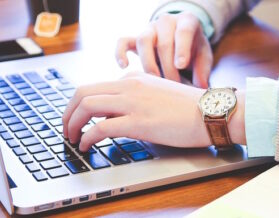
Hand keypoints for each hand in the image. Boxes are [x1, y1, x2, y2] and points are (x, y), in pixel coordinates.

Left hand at [62, 72, 245, 151]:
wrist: (212, 112)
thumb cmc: (191, 108)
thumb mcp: (159, 94)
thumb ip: (138, 98)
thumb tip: (117, 114)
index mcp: (135, 79)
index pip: (96, 87)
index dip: (80, 105)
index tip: (77, 118)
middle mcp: (130, 86)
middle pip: (83, 92)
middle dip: (68, 112)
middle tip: (66, 128)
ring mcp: (133, 103)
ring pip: (87, 106)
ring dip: (72, 123)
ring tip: (72, 138)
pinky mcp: (138, 122)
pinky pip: (100, 127)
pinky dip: (87, 137)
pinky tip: (86, 146)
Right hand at [116, 12, 212, 87]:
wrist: (181, 41)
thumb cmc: (194, 50)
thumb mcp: (204, 57)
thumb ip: (203, 70)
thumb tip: (200, 87)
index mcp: (187, 21)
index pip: (183, 32)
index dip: (182, 49)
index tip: (181, 65)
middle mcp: (167, 21)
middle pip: (163, 42)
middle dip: (168, 67)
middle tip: (174, 86)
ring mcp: (149, 29)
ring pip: (143, 41)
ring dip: (149, 64)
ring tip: (156, 82)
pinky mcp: (135, 38)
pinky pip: (123, 42)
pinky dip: (120, 53)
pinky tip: (124, 66)